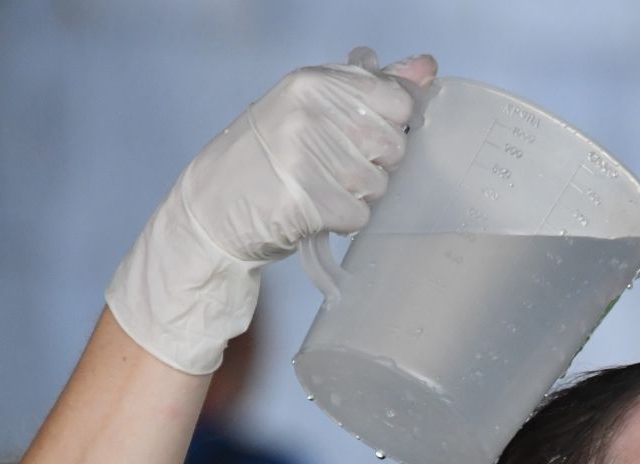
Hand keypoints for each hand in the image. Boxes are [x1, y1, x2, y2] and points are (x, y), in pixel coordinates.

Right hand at [107, 48, 436, 374]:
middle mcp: (309, 114)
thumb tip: (427, 67)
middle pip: (393, 146)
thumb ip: (370, 86)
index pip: (398, 102)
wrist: (212, 205)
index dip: (390, 127)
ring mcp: (305, 158)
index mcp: (314, 82)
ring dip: (358, 195)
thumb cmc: (268, 155)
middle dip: (375, 165)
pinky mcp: (305, 203)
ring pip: (379, 184)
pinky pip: (359, 216)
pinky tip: (317, 210)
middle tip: (335, 168)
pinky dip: (344, 221)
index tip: (361, 136)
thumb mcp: (312, 106)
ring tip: (322, 189)